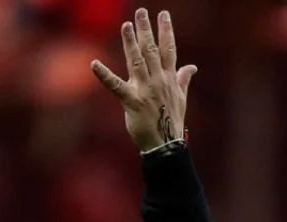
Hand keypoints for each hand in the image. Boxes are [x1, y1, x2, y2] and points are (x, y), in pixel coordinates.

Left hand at [91, 9, 196, 152]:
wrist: (165, 145)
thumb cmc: (171, 121)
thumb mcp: (181, 98)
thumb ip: (183, 79)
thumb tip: (192, 67)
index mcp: (169, 78)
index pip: (168, 49)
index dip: (166, 31)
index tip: (163, 15)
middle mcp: (158, 81)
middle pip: (151, 50)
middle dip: (146, 30)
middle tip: (141, 12)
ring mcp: (145, 90)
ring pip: (137, 61)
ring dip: (130, 42)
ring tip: (126, 25)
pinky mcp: (131, 101)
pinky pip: (116, 86)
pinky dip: (104, 75)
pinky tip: (94, 64)